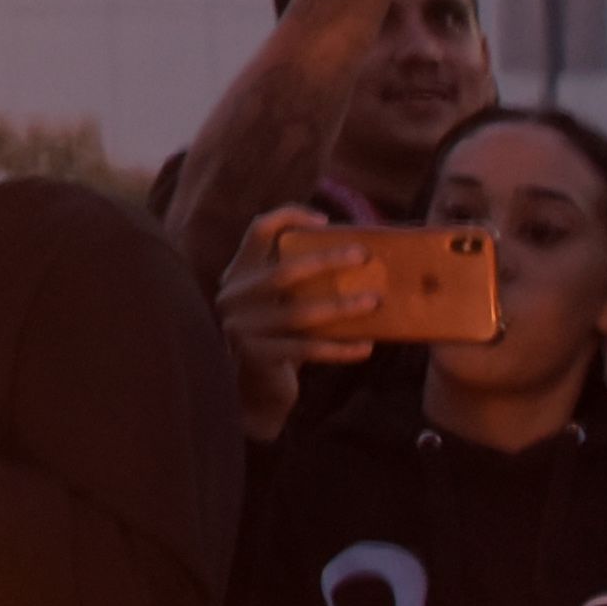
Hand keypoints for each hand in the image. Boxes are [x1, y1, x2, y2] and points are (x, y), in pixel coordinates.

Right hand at [218, 208, 380, 441]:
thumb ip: (299, 279)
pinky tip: (366, 347)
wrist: (256, 388)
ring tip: (374, 302)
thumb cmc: (281, 336)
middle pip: (284, 271)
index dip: (289, 217)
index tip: (326, 221)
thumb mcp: (280, 301)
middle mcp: (233, 296)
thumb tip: (361, 258)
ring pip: (300, 313)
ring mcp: (241, 328)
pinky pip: (306, 349)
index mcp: (238, 273)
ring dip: (342, 306)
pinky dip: (339, 348)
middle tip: (364, 256)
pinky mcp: (256, 356)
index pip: (258, 231)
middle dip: (328, 261)